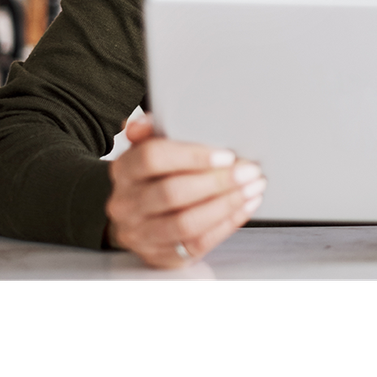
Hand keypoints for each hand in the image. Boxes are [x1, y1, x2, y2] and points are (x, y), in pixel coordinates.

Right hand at [105, 116, 264, 268]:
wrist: (137, 215)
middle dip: (218, 182)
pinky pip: (197, 244)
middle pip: (172, 193)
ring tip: (252, 188)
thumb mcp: (149, 147)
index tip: (225, 155)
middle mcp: (126, 204)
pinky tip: (245, 207)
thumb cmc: (153, 176)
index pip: (152, 158)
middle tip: (249, 171)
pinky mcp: (160, 255)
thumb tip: (145, 121)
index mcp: (124, 170)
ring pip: (185, 223)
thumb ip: (152, 131)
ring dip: (226, 204)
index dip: (192, 156)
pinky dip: (226, 224)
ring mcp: (140, 233)